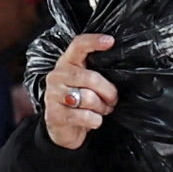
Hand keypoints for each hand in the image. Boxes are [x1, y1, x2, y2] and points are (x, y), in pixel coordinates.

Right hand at [37, 34, 117, 152]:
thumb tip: (119, 67)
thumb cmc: (81, 103)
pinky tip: (94, 120)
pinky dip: (95, 120)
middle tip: (113, 100)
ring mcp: (53, 95)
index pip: (78, 45)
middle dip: (108, 91)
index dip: (93, 41)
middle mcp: (57, 76)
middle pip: (90, 77)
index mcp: (67, 63)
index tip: (110, 41)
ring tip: (102, 109)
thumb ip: (97, 72)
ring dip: (102, 107)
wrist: (64, 130)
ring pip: (89, 98)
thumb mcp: (88, 83)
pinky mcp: (54, 115)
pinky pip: (85, 116)